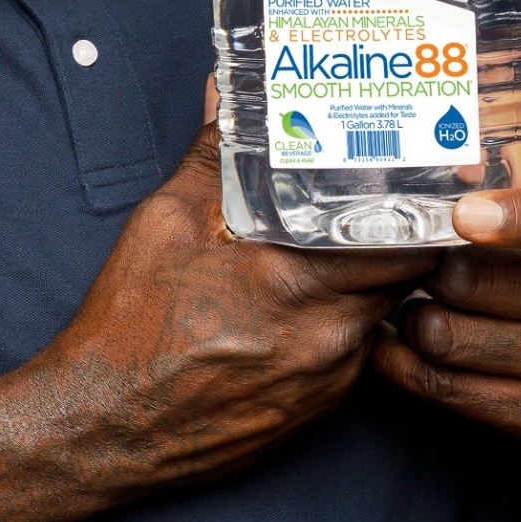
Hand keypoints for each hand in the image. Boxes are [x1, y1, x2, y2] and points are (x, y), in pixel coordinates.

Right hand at [45, 87, 436, 491]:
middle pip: (405, 276)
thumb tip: (229, 95)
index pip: (402, 241)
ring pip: (382, 313)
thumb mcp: (165, 222)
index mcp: (295, 283)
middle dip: (400, 237)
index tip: (415, 181)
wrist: (105, 426)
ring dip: (374, 279)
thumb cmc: (130, 325)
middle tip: (388, 203)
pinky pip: (358, 352)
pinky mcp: (319, 409)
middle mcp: (326, 336)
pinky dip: (349, 320)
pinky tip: (315, 298)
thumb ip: (216, 155)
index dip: (415, 208)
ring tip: (350, 243)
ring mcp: (327, 380)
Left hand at [371, 187, 520, 461]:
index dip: (516, 217)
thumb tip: (459, 172)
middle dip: (429, 269)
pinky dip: (404, 364)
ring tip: (415, 305)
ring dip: (414, 318)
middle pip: (471, 282)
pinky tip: (396, 345)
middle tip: (416, 263)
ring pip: (446, 337)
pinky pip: (446, 390)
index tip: (465, 215)